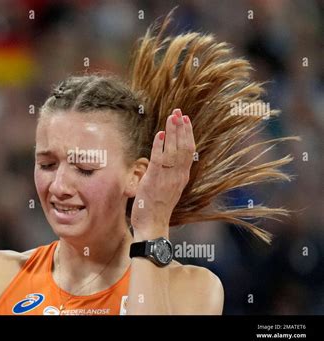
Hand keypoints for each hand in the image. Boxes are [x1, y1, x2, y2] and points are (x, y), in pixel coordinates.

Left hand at [131, 109, 194, 238]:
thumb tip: (161, 160)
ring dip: (173, 132)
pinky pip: (159, 159)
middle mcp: (178, 176)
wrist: (153, 226)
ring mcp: (167, 178)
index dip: (188, 134)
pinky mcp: (154, 180)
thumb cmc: (157, 209)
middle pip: (184, 147)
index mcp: (182, 177)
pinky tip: (159, 133)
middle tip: (179, 112)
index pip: (189, 151)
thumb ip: (167, 174)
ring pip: (174, 150)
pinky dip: (160, 145)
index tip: (186, 120)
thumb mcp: (167, 189)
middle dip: (181, 128)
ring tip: (172, 117)